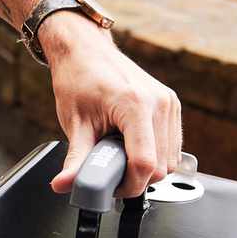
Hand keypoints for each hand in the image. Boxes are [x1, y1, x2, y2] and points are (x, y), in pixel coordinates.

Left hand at [39, 12, 181, 197]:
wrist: (86, 50)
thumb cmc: (79, 78)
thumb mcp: (74, 123)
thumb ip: (75, 159)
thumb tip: (64, 185)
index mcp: (136, 105)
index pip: (144, 164)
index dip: (128, 185)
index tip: (111, 187)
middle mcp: (159, 103)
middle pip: (161, 167)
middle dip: (136, 178)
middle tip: (110, 171)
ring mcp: (169, 103)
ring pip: (171, 160)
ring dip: (146, 168)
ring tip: (118, 155)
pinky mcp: (172, 105)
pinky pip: (172, 146)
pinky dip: (155, 155)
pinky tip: (132, 146)